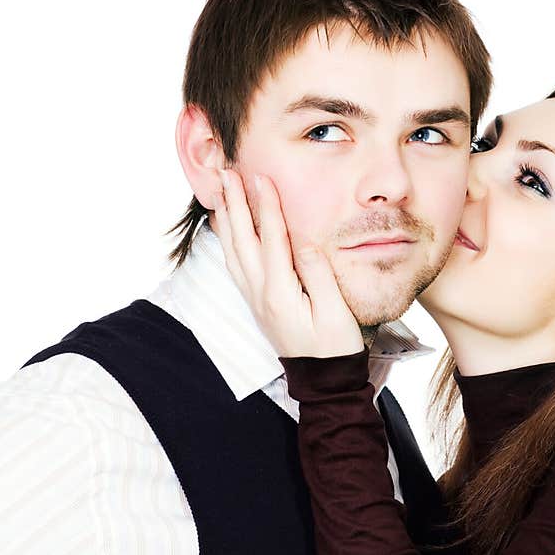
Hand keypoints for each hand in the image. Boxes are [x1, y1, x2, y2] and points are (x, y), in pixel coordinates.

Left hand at [211, 170, 363, 358]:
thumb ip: (317, 274)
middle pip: (242, 241)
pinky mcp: (258, 303)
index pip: (271, 240)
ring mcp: (256, 299)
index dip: (265, 207)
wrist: (324, 380)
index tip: (260, 177)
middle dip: (235, 204)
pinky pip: (236, 266)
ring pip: (234, 252)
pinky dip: (228, 242)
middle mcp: (261, 293)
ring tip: (220, 193)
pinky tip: (227, 230)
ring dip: (227, 220)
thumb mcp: (334, 311)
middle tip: (226, 173)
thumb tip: (302, 241)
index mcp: (281, 292)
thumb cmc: (334, 347)